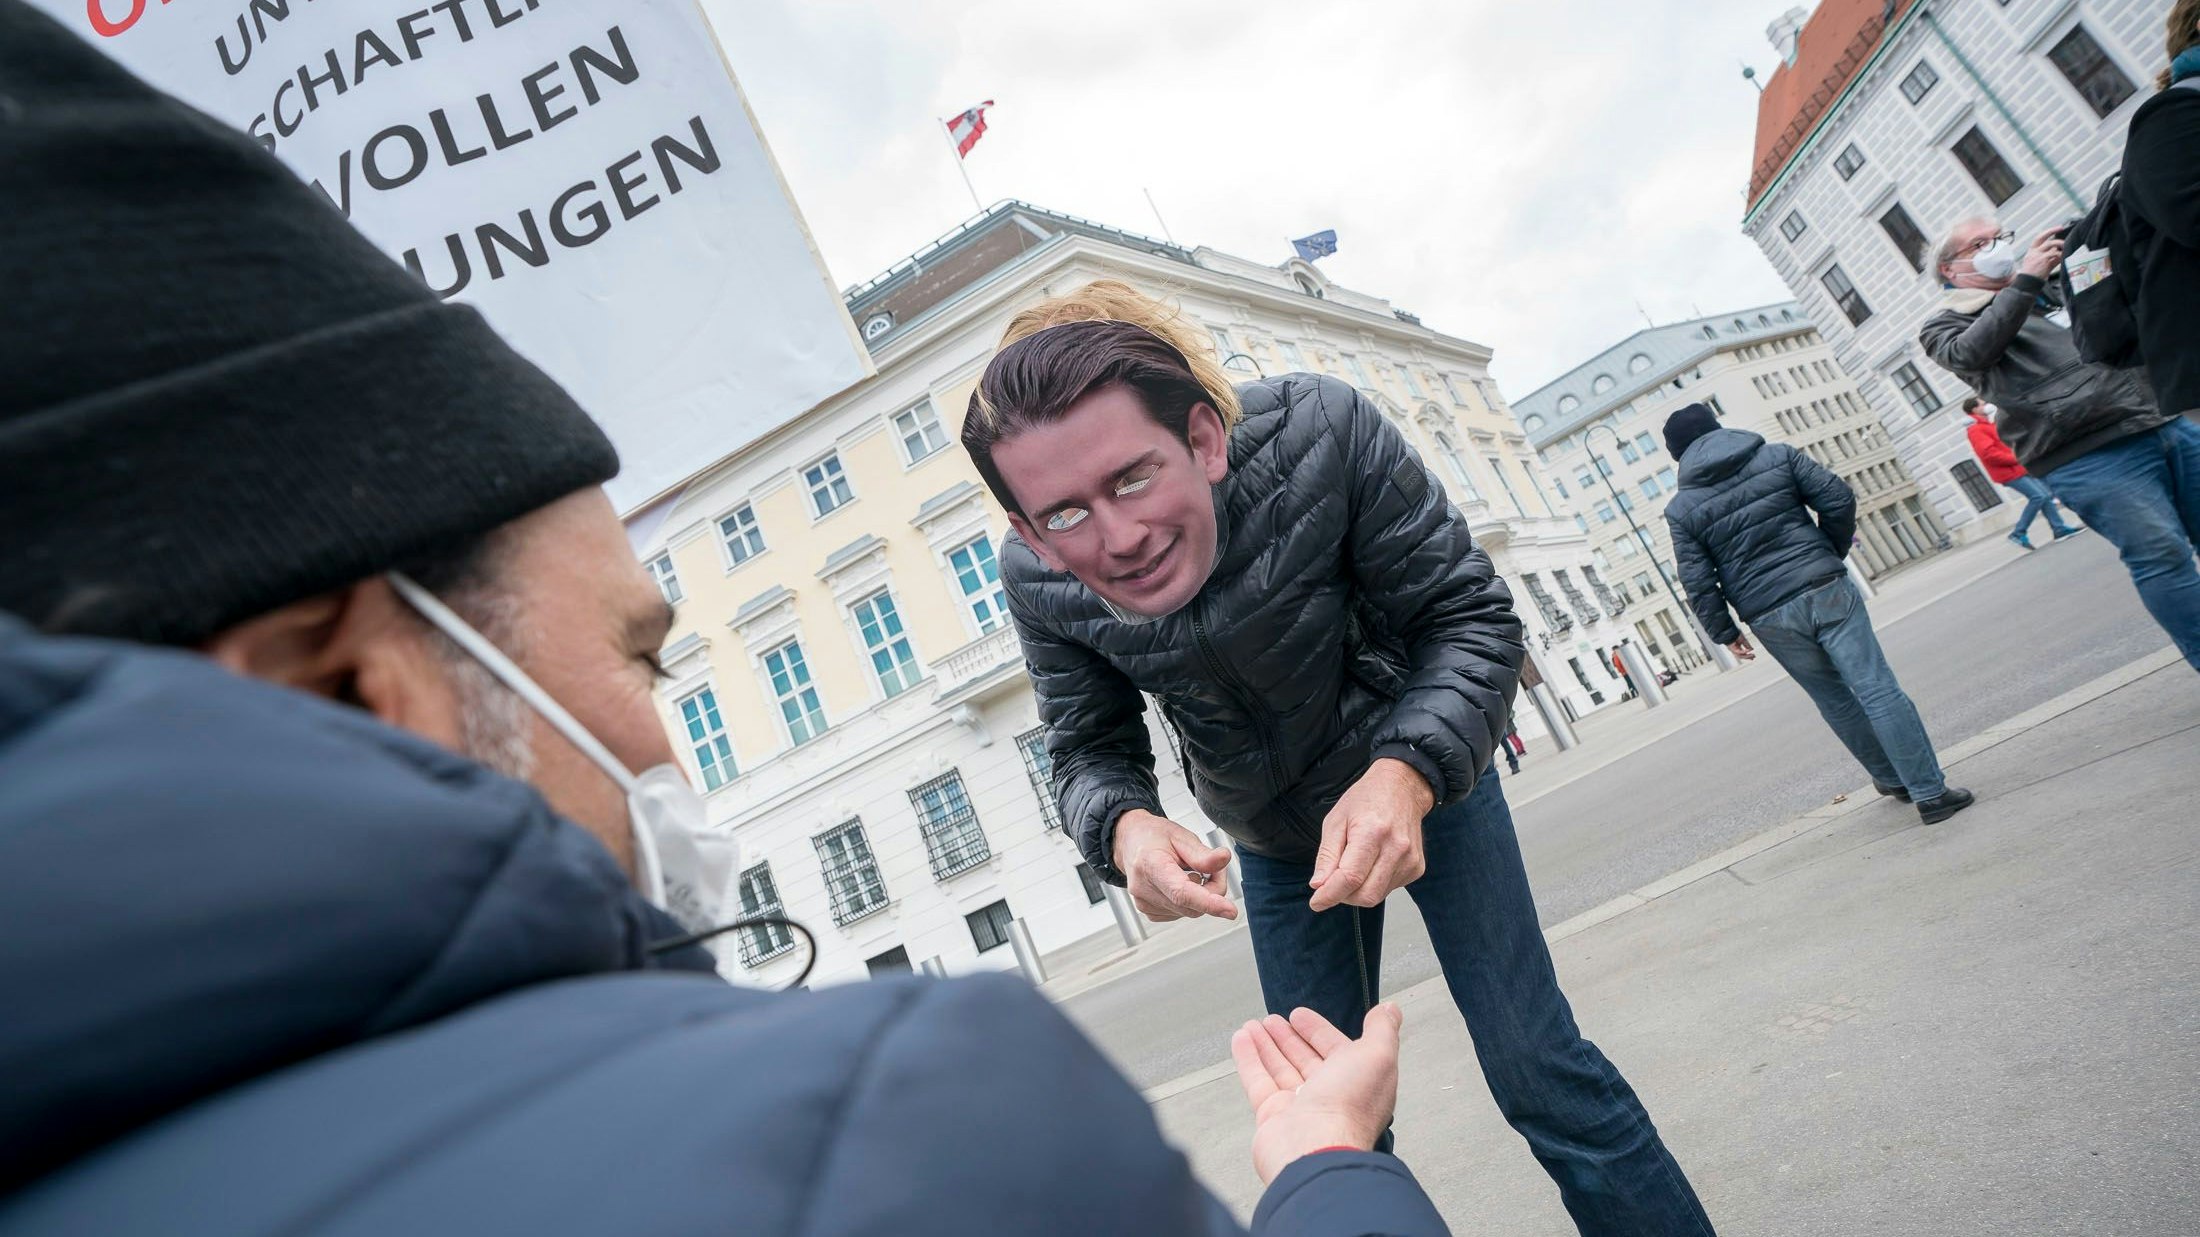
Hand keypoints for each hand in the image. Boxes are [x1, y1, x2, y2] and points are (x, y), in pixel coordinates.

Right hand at [1112, 809, 1236, 921]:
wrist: (1131, 841)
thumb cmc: (1153, 836)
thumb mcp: (1181, 836)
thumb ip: (1203, 854)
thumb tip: (1223, 859)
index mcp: (1150, 864)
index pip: (1181, 892)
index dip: (1208, 903)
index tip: (1229, 910)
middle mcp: (1143, 888)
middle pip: (1191, 904)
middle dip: (1211, 889)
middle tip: (1211, 866)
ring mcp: (1144, 903)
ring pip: (1190, 911)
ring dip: (1201, 895)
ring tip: (1192, 870)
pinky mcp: (1149, 912)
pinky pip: (1182, 913)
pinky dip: (1189, 901)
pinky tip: (1182, 883)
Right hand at [1231, 1003, 1403, 1183]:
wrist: (1316, 1148)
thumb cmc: (1349, 1106)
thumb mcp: (1377, 1055)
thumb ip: (1382, 1029)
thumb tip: (1390, 1010)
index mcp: (1356, 1082)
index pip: (1335, 1050)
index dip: (1318, 1031)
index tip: (1300, 1015)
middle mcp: (1329, 1097)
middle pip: (1305, 1060)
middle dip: (1288, 1038)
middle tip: (1273, 1020)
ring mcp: (1299, 1108)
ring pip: (1279, 1069)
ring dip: (1266, 1044)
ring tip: (1252, 1025)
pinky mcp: (1272, 1116)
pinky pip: (1258, 1082)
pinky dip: (1248, 1059)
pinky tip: (1241, 1039)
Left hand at [1309, 758, 1431, 911]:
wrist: (1402, 788)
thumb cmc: (1366, 799)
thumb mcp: (1336, 820)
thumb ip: (1327, 856)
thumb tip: (1318, 885)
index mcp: (1372, 832)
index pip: (1350, 878)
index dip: (1330, 895)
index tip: (1316, 902)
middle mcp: (1396, 848)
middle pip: (1365, 895)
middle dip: (1343, 896)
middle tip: (1333, 882)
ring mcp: (1410, 859)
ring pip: (1377, 896)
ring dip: (1358, 891)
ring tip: (1354, 865)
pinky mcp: (1417, 867)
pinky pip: (1389, 889)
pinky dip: (1374, 884)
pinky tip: (1372, 863)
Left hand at [1727, 636, 1755, 660]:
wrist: (1729, 631)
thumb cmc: (1734, 634)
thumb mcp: (1743, 640)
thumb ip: (1747, 645)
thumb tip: (1752, 649)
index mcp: (1737, 647)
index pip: (1743, 653)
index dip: (1748, 656)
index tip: (1753, 657)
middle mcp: (1734, 649)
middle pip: (1741, 656)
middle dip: (1748, 657)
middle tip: (1753, 657)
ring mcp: (1732, 649)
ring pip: (1740, 656)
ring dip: (1746, 656)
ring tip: (1752, 655)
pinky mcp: (1732, 649)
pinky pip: (1739, 652)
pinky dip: (1744, 651)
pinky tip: (1748, 650)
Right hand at [2020, 229, 2066, 278]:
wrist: (2028, 283)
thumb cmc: (2033, 275)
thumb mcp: (2039, 263)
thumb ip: (2049, 257)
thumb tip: (2060, 252)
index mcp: (2031, 251)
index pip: (2039, 238)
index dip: (2049, 231)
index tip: (2058, 228)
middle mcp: (2034, 252)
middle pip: (2044, 238)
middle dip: (2053, 231)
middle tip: (2062, 229)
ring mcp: (2038, 255)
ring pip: (2051, 244)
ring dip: (2060, 244)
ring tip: (2066, 247)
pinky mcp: (2043, 260)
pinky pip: (2055, 253)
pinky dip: (2061, 253)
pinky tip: (2064, 255)